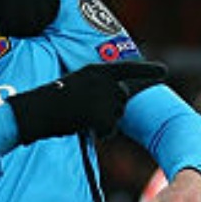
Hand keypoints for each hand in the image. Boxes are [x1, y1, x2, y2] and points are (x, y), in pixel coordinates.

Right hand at [8, 61, 166, 144]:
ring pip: (117, 115)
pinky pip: (109, 130)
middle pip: (122, 99)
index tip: (165, 71)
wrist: (35, 111)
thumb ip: (98, 88)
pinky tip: (83, 126)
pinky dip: (100, 133)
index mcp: (96, 70)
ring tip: (80, 117)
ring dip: (104, 121)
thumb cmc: (52, 102)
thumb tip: (120, 95)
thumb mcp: (77, 85)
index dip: (147, 70)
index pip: (127, 68)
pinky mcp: (100, 115)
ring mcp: (102, 97)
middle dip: (112, 109)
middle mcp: (102, 81)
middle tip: (87, 112)